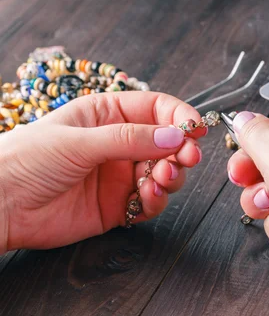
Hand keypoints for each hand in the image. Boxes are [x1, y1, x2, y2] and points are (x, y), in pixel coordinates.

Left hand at [0, 92, 205, 252]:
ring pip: (164, 172)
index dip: (179, 116)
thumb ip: (130, 139)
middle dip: (181, 150)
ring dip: (171, 176)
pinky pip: (151, 202)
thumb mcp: (78, 141)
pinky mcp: (119, 206)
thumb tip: (175, 137)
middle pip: (167, 142)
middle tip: (187, 158)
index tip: (195, 129)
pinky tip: (148, 198)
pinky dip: (157, 201)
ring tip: (161, 179)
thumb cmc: (26, 160)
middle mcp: (119, 144)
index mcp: (108, 115)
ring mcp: (120, 176)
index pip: (156, 108)